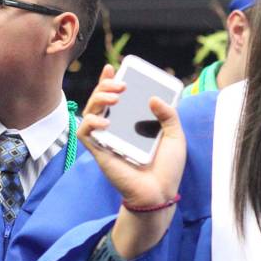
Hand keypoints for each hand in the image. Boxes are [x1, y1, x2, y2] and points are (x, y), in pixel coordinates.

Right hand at [79, 64, 186, 259]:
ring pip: (90, 111)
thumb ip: (169, 115)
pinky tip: (106, 124)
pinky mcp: (99, 151)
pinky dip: (92, 124)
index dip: (111, 81)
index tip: (115, 68)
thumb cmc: (167, 167)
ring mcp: (106, 139)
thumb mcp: (175, 136)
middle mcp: (116, 128)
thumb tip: (153, 98)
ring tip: (116, 98)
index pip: (117, 96)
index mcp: (132, 122)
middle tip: (121, 85)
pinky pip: (85, 133)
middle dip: (106, 86)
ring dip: (99, 99)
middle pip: (101, 100)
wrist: (160, 193)